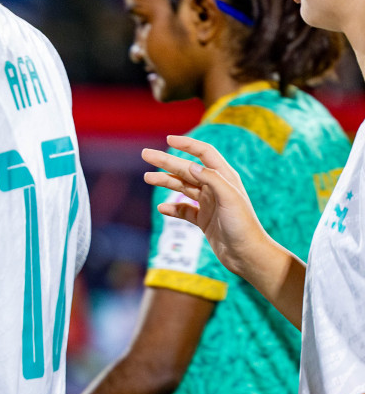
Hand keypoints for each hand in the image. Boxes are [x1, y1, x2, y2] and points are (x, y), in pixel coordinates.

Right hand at [142, 136, 275, 282]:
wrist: (247, 255)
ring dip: (165, 181)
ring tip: (147, 177)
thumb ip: (211, 179)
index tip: (168, 139)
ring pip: (182, 188)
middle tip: (145, 154)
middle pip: (187, 169)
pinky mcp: (204, 220)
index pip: (204, 154)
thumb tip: (190, 165)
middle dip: (166, 161)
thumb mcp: (229, 198)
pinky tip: (163, 208)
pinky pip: (184, 210)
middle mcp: (215, 188)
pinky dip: (172, 208)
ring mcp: (209, 204)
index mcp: (224, 178)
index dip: (187, 145)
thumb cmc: (242, 225)